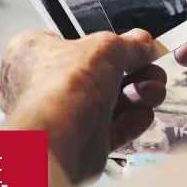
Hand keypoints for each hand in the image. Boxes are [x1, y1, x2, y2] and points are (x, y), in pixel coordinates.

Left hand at [0, 29, 166, 185]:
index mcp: (32, 53)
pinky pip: (109, 128)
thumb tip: (143, 44)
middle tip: (152, 69)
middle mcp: (41, 85)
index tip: (133, 44)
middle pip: (98, 73)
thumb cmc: (66, 84)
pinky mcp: (77, 144)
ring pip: (107, 101)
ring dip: (137, 95)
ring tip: (155, 91)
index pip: (72, 42)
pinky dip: (130, 120)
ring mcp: (60, 117)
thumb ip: (129, 44)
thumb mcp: (106, 47)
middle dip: (133, 72)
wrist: (58, 139)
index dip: (105, 43)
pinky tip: (144, 113)